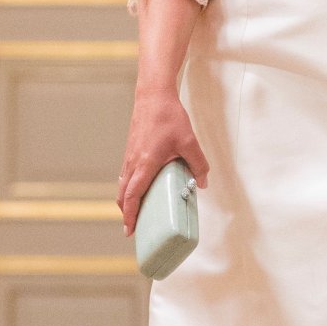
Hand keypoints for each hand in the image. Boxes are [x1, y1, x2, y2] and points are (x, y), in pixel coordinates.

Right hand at [117, 87, 209, 236]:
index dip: (130, 214)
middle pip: (123, 194)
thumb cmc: (169, 117)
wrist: (153, 95)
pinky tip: (138, 189)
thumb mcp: (189, 142)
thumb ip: (198, 165)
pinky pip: (126, 175)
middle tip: (132, 228)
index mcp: (145, 163)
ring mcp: (129, 156)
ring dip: (126, 201)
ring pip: (123, 185)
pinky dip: (128, 187)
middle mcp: (133, 162)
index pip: (132, 195)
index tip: (129, 229)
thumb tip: (203, 184)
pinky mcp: (131, 150)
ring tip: (135, 213)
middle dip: (126, 213)